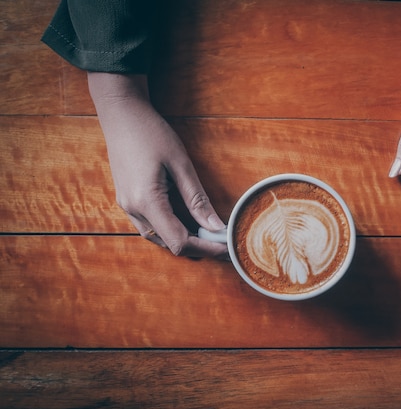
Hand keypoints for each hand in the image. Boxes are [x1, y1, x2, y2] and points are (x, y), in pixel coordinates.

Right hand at [88, 72, 227, 256]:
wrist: (121, 114)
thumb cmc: (151, 133)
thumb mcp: (181, 165)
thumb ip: (197, 200)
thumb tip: (217, 227)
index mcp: (147, 201)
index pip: (179, 241)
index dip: (205, 249)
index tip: (225, 247)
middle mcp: (133, 209)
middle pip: (168, 244)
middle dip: (197, 246)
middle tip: (222, 240)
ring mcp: (126, 206)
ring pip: (157, 237)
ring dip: (183, 239)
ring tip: (208, 233)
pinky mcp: (126, 199)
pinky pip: (149, 225)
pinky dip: (170, 228)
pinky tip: (186, 221)